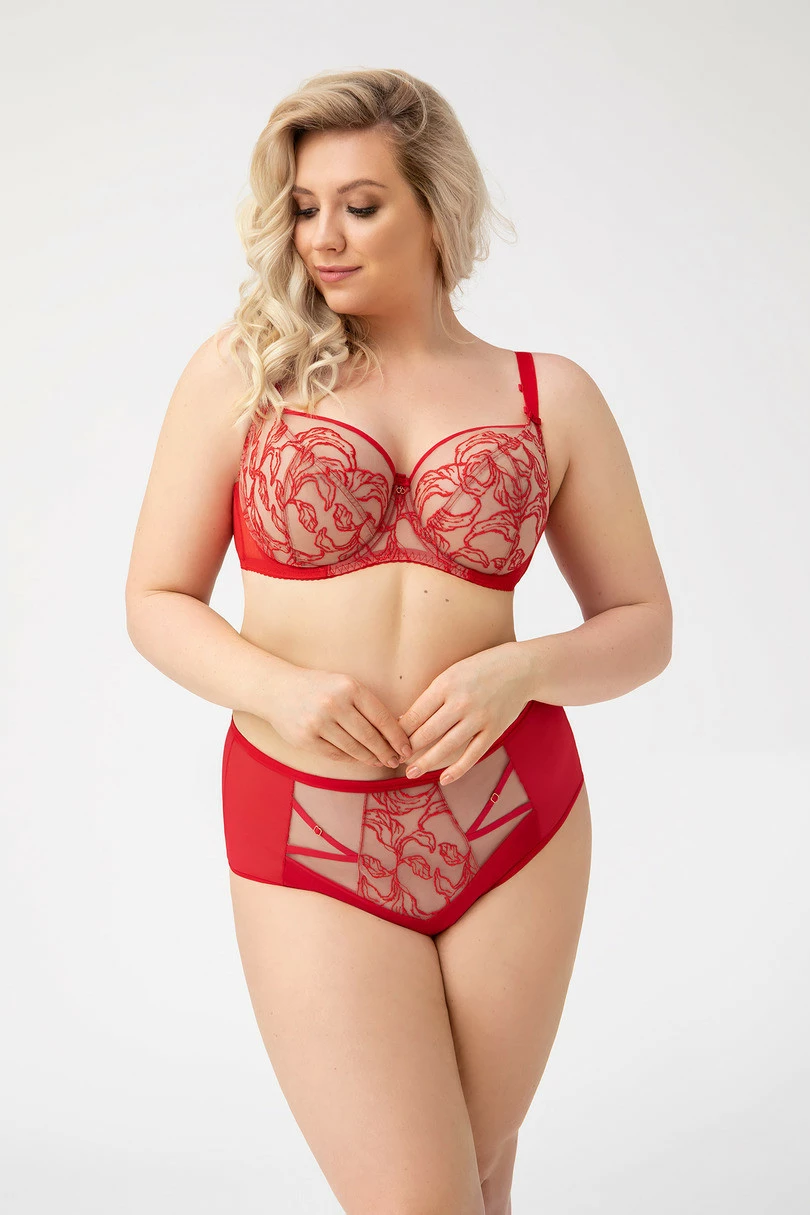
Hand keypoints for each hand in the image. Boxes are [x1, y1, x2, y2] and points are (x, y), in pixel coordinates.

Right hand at [264, 664, 412, 767]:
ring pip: (354, 748)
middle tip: (396, 761)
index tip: (407, 748)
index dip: (397, 736)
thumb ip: (365, 704)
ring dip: (371, 758)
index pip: (381, 717)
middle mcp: (334, 704)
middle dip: (387, 752)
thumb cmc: (318, 688)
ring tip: (381, 762)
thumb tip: (393, 732)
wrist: (276, 690)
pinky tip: (360, 760)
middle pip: (369, 736)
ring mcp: (318, 722)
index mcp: (349, 687)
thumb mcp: (343, 685)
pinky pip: (336, 754)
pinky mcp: (306, 738)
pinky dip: (351, 759)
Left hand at [396, 642, 530, 784]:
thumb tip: (405, 721)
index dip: (400, 732)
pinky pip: (472, 754)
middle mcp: (461, 702)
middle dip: (409, 749)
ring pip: (446, 746)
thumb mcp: (452, 674)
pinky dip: (457, 769)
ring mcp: (479, 718)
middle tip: (395, 759)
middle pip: (427, 732)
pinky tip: (443, 779)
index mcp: (446, 684)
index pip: (416, 714)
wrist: (520, 669)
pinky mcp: (494, 730)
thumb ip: (432, 696)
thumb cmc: (479, 670)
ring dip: (426, 762)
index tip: (389, 742)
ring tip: (410, 773)